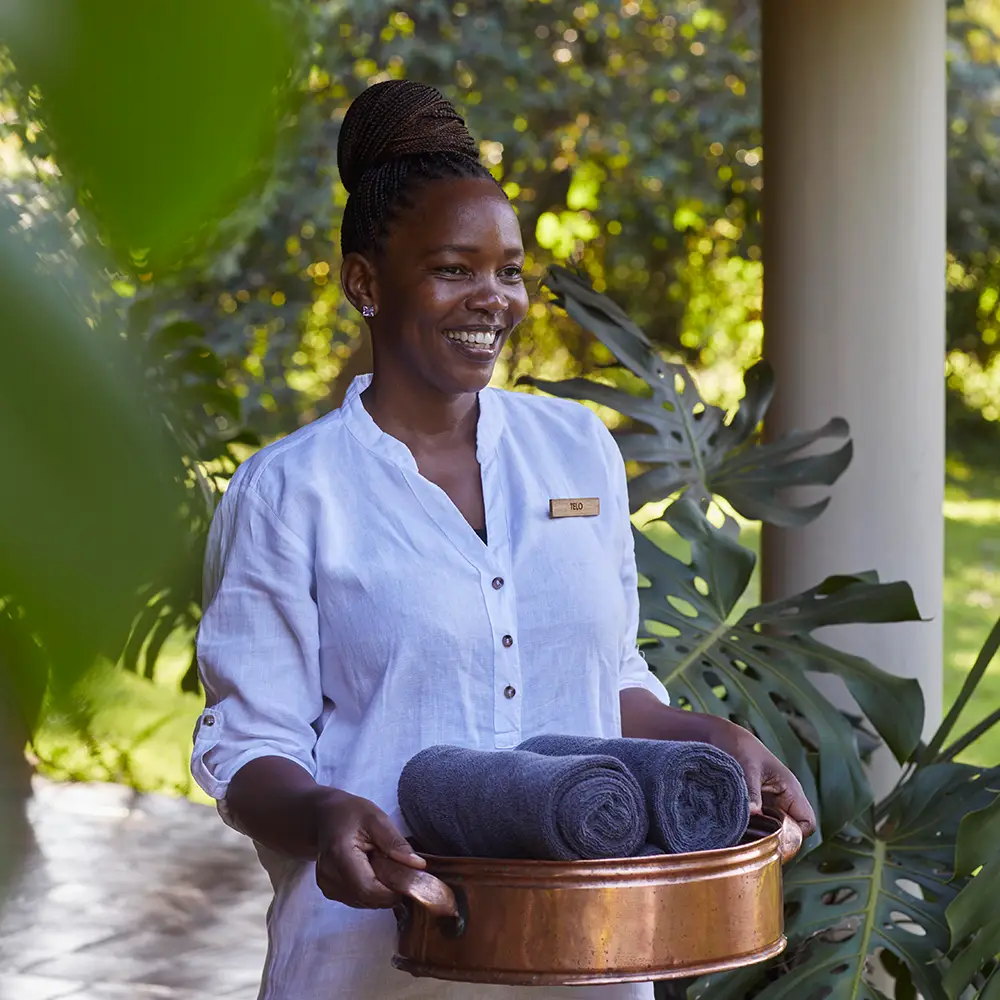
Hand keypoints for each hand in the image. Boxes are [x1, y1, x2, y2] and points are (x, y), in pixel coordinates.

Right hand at [314, 788, 425, 907]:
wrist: (325, 817)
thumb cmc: (350, 814)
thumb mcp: (376, 818)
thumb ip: (395, 842)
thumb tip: (418, 866)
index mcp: (340, 854)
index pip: (368, 888)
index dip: (392, 891)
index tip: (410, 880)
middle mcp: (328, 875)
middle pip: (366, 898)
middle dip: (389, 891)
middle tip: (400, 871)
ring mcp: (327, 885)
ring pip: (363, 902)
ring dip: (380, 892)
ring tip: (384, 867)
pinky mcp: (329, 891)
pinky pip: (356, 900)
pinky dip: (370, 892)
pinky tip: (372, 872)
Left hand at [715, 722, 816, 837]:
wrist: (721, 736)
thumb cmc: (739, 746)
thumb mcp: (746, 767)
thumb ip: (752, 791)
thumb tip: (754, 813)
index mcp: (790, 790)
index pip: (807, 823)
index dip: (794, 835)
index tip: (772, 837)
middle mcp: (784, 800)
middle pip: (792, 832)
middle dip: (776, 840)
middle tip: (753, 840)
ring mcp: (769, 804)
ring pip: (775, 831)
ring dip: (762, 836)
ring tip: (743, 836)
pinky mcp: (754, 807)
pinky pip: (760, 826)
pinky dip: (751, 831)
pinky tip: (735, 831)